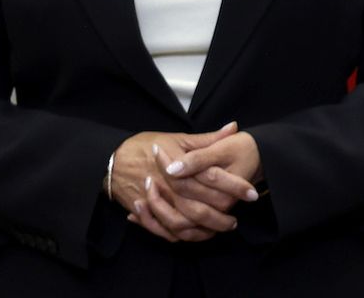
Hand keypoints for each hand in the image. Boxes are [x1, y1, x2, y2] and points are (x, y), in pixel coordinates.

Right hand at [110, 123, 256, 241]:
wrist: (112, 160)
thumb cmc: (146, 146)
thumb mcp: (178, 138)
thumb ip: (208, 139)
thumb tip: (234, 127)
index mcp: (179, 166)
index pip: (212, 178)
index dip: (234, 187)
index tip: (252, 193)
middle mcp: (168, 186)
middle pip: (199, 208)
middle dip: (221, 216)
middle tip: (237, 219)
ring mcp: (156, 202)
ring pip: (184, 224)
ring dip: (204, 230)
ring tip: (221, 227)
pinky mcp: (146, 213)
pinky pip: (166, 231)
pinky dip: (183, 236)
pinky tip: (198, 233)